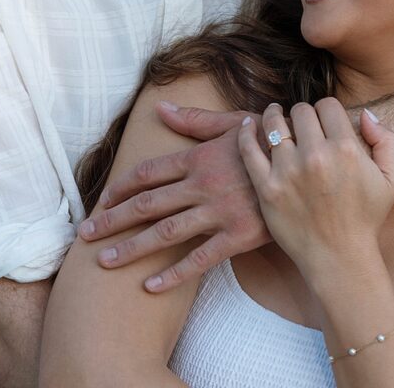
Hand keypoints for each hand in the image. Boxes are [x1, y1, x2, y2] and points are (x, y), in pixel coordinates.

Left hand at [79, 104, 270, 290]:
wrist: (308, 162)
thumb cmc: (269, 140)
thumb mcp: (231, 124)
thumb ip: (193, 120)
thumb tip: (159, 108)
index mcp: (200, 157)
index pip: (150, 172)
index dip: (123, 186)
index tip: (102, 200)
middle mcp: (203, 184)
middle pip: (148, 203)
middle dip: (113, 219)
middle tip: (85, 234)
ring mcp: (219, 211)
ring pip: (165, 232)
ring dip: (132, 248)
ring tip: (104, 261)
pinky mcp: (238, 235)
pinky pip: (199, 259)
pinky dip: (173, 275)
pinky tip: (150, 286)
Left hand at [238, 99, 393, 282]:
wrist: (339, 258)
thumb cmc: (365, 218)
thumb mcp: (391, 178)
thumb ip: (386, 139)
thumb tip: (364, 114)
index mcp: (346, 148)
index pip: (327, 105)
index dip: (326, 110)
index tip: (323, 120)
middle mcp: (316, 155)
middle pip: (301, 111)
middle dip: (303, 114)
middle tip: (301, 124)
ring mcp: (288, 171)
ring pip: (274, 123)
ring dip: (274, 116)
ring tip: (274, 115)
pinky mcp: (267, 188)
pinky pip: (249, 148)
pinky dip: (246, 132)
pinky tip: (248, 125)